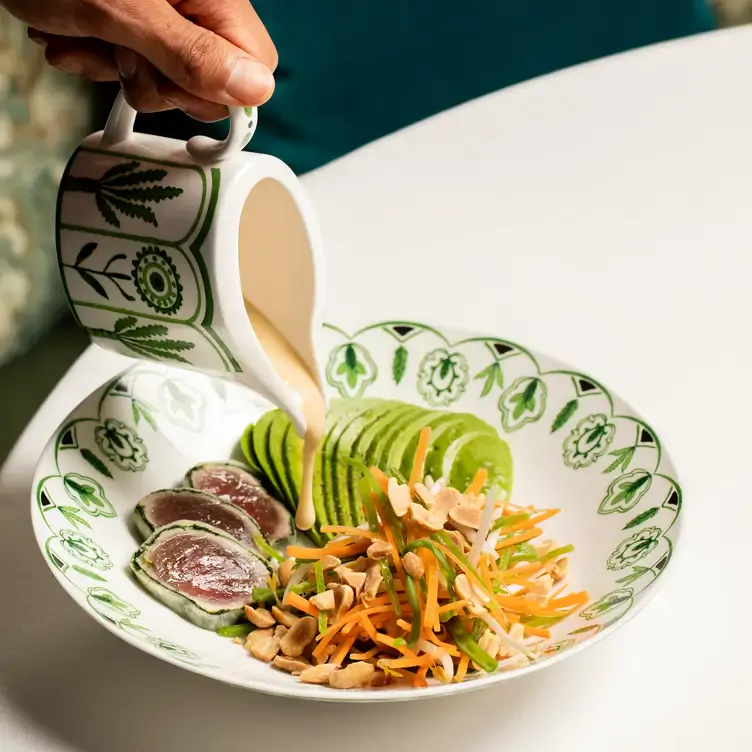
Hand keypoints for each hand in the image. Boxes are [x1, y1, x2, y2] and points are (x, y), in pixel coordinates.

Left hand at [3, 0, 276, 120]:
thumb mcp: (122, 9)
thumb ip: (191, 54)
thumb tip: (255, 91)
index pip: (255, 69)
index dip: (217, 93)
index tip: (173, 87)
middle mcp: (198, 2)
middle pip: (213, 79)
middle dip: (163, 84)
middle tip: (125, 56)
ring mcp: (168, 11)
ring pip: (170, 76)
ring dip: (121, 71)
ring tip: (84, 37)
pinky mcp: (137, 19)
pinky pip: (138, 61)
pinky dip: (103, 58)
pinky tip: (75, 36)